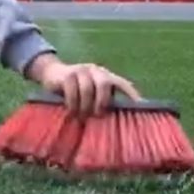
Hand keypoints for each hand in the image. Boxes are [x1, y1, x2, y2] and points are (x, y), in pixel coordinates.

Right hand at [25, 53, 141, 117]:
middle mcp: (96, 70)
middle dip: (102, 101)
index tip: (141, 107)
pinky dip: (73, 103)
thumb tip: (114, 122)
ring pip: (88, 88)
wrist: (51, 72)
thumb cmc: (75, 90)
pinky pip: (72, 90)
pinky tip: (71, 111)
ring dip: (85, 105)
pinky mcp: (68, 74)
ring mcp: (81, 70)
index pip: (122, 84)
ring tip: (82, 116)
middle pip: (104, 84)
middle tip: (97, 115)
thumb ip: (100, 101)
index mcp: (106, 76)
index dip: (132, 95)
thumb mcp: (90, 94)